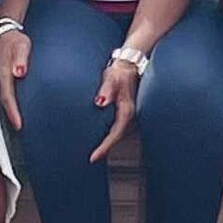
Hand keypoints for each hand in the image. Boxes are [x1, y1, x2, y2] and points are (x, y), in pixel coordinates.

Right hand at [0, 26, 32, 124]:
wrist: (3, 33)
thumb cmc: (15, 39)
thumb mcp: (21, 44)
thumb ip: (21, 57)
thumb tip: (19, 72)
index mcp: (3, 73)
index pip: (7, 97)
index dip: (12, 112)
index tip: (19, 125)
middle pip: (2, 103)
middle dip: (9, 118)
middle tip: (19, 132)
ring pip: (0, 100)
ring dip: (7, 114)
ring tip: (16, 129)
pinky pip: (2, 95)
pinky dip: (7, 106)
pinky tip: (12, 113)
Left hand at [87, 47, 145, 164]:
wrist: (130, 64)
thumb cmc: (120, 71)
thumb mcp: (111, 78)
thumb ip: (106, 90)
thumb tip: (100, 102)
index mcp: (127, 111)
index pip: (115, 135)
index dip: (104, 148)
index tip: (93, 157)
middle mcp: (130, 115)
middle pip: (117, 138)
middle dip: (105, 149)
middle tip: (92, 158)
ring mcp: (129, 115)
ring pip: (118, 134)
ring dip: (108, 143)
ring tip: (96, 152)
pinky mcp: (126, 113)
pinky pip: (118, 128)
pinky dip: (111, 135)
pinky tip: (103, 137)